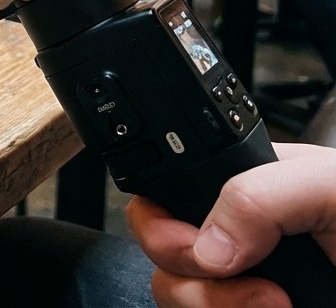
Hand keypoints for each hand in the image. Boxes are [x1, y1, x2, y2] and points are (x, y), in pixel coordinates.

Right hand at [127, 143, 335, 307]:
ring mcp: (245, 291)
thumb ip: (259, 194)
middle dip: (194, 280)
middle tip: (253, 284)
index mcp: (243, 190)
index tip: (200, 249)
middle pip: (163, 262)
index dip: (165, 225)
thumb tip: (205, 242)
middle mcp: (236, 242)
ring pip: (180, 303)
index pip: (164, 199)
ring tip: (282, 307)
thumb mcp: (330, 186)